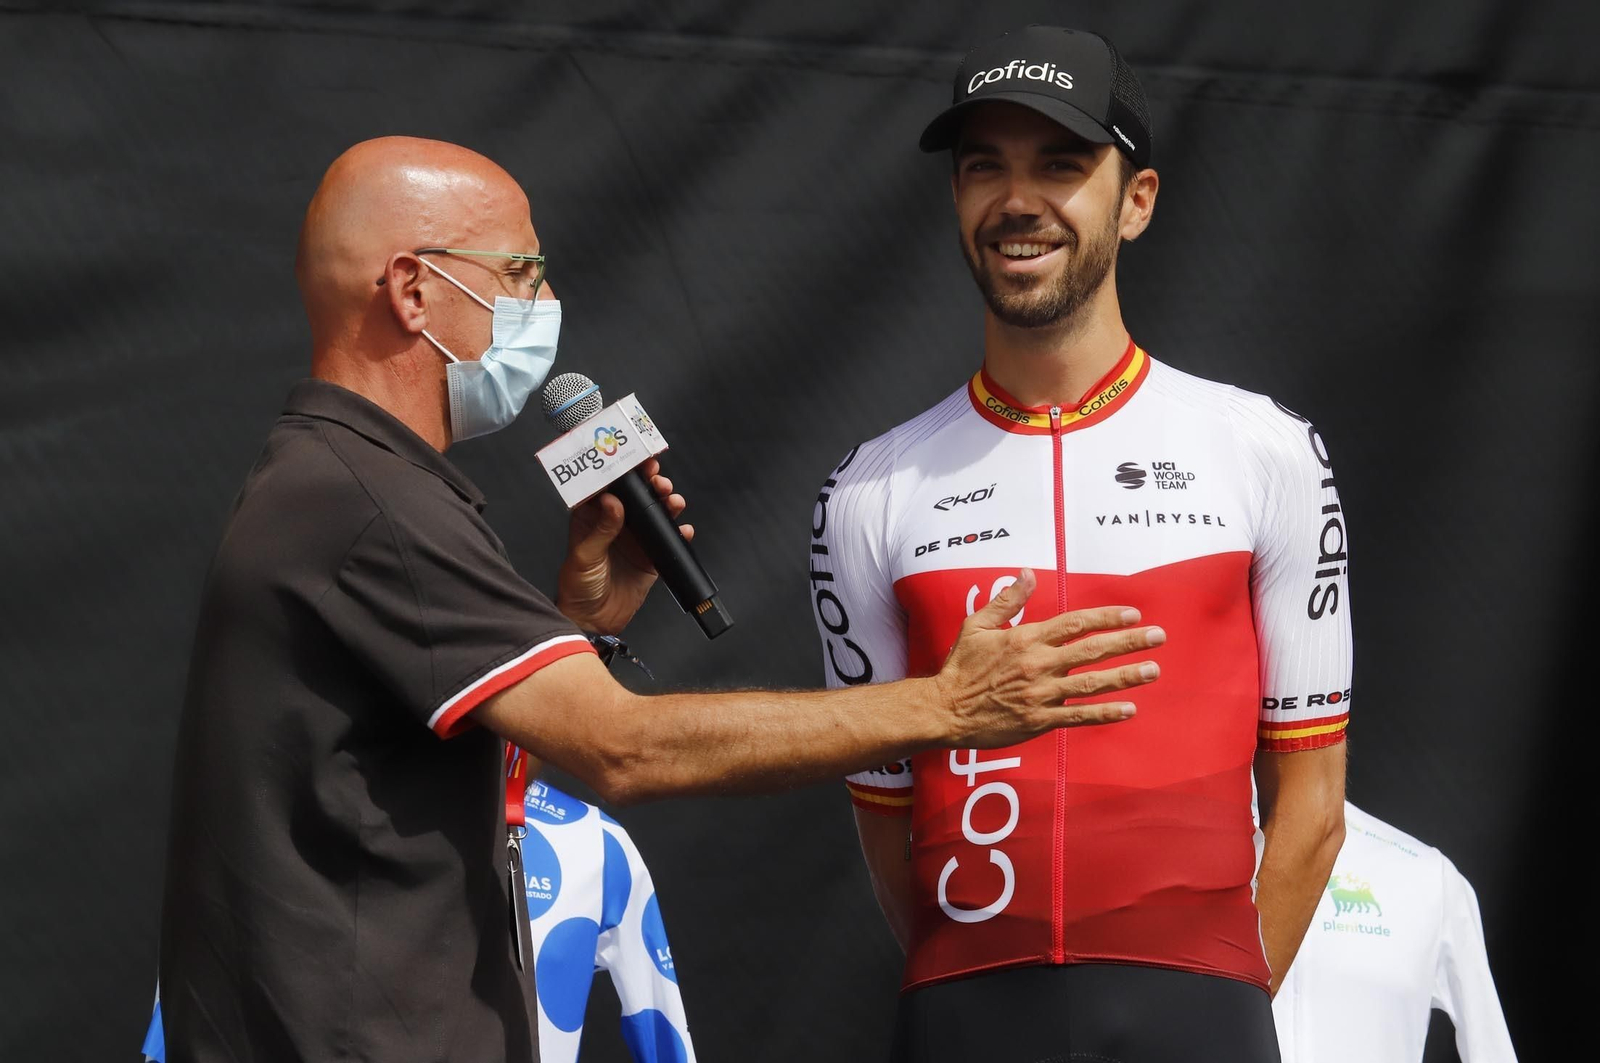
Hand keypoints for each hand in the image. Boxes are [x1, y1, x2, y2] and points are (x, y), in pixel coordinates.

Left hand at [556, 458, 692, 634]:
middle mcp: (615, 523)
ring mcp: (635, 538)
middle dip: (649, 482)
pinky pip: (669, 538)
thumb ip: (600, 529)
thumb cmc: (578, 588)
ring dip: (666, 502)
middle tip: (657, 478)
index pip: (607, 485)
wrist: (594, 621)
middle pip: (636, 494)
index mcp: (592, 517)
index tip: (634, 459)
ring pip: (655, 512)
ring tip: (673, 501)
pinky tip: (683, 530)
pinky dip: (679, 532)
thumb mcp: (584, 556)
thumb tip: (612, 501)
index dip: (620, 470)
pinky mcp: (651, 556)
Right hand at [932, 568, 1162, 747]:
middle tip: (1158, 636)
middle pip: (1092, 649)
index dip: (1106, 617)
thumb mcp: (977, 625)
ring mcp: (1041, 693)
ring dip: (1126, 676)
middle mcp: (1038, 664)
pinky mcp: (1039, 720)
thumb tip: (1026, 573)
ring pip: (1092, 683)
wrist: (945, 709)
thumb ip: (1006, 601)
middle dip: (1129, 642)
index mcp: (1026, 638)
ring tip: (1153, 669)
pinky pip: (1078, 715)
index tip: (1132, 614)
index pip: (1074, 623)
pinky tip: (1129, 709)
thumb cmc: (961, 666)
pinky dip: (1105, 713)